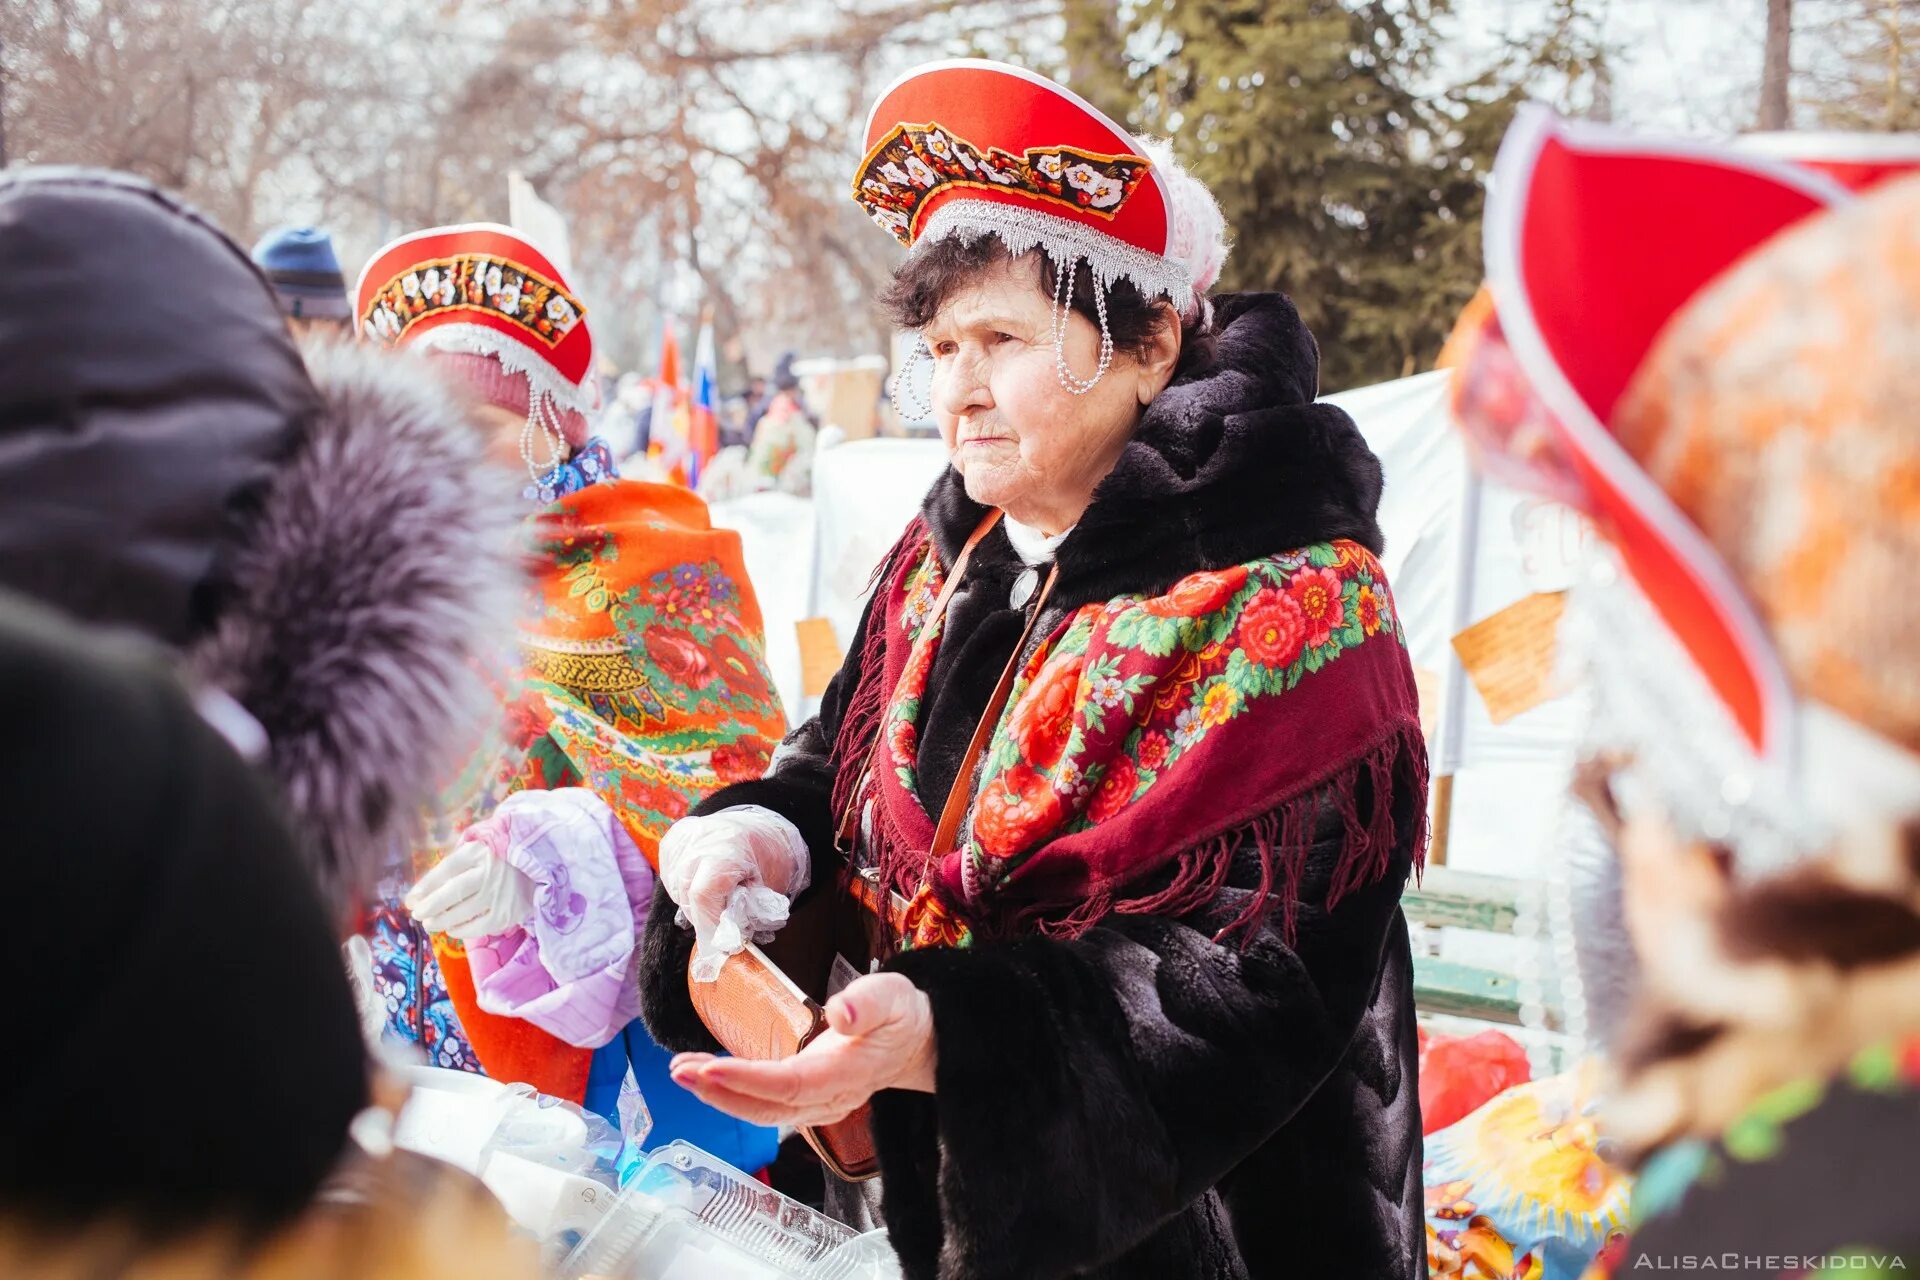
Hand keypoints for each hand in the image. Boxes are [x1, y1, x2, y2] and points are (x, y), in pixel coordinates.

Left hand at [404, 840, 536, 940]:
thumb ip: (454, 866)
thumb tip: (419, 893)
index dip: (426, 886)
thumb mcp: (479, 850)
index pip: (447, 869)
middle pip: (453, 891)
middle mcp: (491, 871)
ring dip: (442, 920)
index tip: (410, 900)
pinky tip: (452, 929)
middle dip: (430, 905)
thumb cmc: (503, 857)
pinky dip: (462, 930)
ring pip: (464, 911)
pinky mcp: (510, 911)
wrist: (544, 863)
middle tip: (417, 914)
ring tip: (429, 924)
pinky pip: (480, 926)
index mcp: (481, 851)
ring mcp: (501, 892)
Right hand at [657, 807, 809, 980]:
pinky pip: (669, 874)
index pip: (703, 894)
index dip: (710, 922)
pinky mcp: (673, 840)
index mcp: (729, 847)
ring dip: (691, 902)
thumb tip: (726, 937)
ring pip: (674, 887)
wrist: (762, 830)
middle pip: (685, 893)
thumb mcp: (767, 888)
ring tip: (716, 898)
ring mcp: (684, 836)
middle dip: (703, 916)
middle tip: (722, 921)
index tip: (723, 938)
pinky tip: (701, 884)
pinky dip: (682, 887)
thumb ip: (745, 911)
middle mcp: (701, 837)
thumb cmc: (769, 861)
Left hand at [669, 972, 935, 1127]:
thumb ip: (867, 1004)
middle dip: (720, 1093)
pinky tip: (704, 1072)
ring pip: (762, 1110)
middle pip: (768, 1106)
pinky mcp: (806, 1098)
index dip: (749, 1081)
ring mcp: (816, 1103)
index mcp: (847, 1072)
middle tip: (680, 1072)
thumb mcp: (892, 996)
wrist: (916, 1044)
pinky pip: (764, 1102)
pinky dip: (731, 1091)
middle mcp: (828, 1097)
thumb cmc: (900, 1015)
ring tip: (681, 1072)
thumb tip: (840, 1014)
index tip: (711, 1068)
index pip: (791, 1085)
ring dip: (719, 1094)